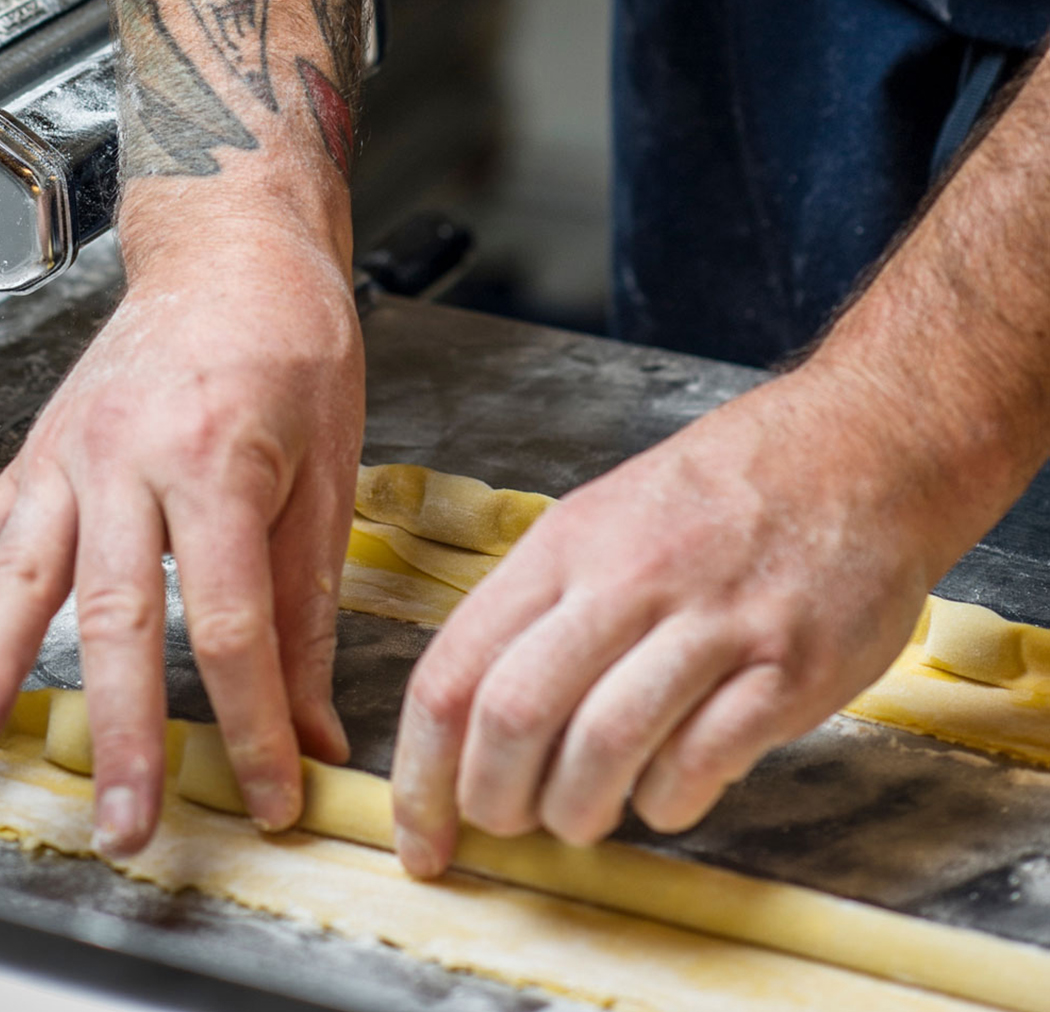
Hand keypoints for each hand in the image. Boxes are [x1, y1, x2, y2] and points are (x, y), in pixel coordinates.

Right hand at [0, 194, 363, 857]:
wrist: (230, 247)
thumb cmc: (289, 342)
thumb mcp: (329, 467)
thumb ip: (307, 607)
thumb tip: (315, 732)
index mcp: (216, 457)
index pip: (231, 620)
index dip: (252, 722)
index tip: (272, 797)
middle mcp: (126, 457)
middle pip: (116, 615)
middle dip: (118, 732)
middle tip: (122, 824)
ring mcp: (65, 458)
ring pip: (17, 578)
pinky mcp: (31, 463)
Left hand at [391, 361, 946, 867]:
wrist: (863, 449)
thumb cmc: (728, 490)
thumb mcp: (610, 516)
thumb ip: (551, 607)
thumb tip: (483, 723)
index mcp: (568, 541)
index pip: (455, 666)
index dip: (420, 769)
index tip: (419, 834)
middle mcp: (629, 578)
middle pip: (515, 713)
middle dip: (492, 799)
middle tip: (505, 824)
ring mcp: (712, 623)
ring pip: (603, 748)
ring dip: (578, 812)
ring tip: (583, 818)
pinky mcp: (788, 668)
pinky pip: (701, 764)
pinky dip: (668, 801)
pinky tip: (668, 791)